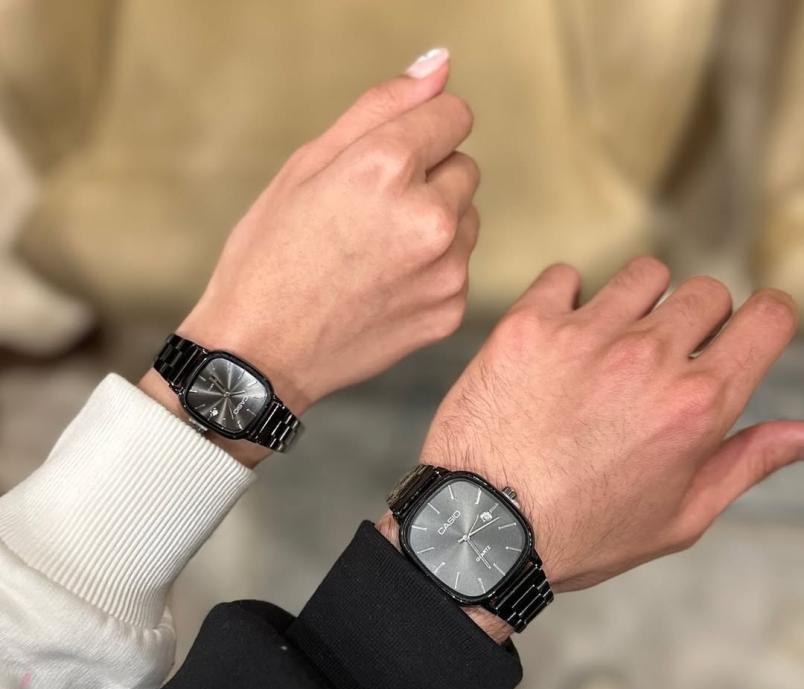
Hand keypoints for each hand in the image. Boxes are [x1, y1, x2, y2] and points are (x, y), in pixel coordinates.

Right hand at [143, 48, 477, 458]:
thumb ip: (381, 108)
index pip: (453, 115)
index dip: (418, 133)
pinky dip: (431, 271)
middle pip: (465, 168)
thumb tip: (440, 66)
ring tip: (375, 254)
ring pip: (467, 221)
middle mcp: (429, 217)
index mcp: (388, 166)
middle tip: (369, 216)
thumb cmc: (269, 257)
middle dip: (427, 180)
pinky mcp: (449, 311)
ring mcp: (445, 270)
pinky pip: (458, 269)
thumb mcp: (306, 164)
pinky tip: (383, 287)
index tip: (387, 161)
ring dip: (435, 225)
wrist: (260, 355)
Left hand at [413, 257, 802, 601]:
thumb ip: (744, 465)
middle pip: (706, 293)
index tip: (743, 333)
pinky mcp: (528, 326)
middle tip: (661, 363)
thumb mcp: (677, 518)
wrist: (481, 532)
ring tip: (608, 349)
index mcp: (696, 404)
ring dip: (638, 304)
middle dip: (696, 322)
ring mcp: (586, 335)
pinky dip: (568, 300)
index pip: (768, 316)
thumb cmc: (579, 534)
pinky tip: (559, 340)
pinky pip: (566, 276)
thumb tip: (800, 432)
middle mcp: (648, 359)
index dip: (763, 320)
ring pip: (644, 275)